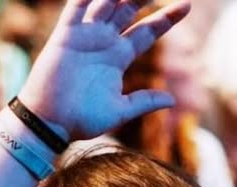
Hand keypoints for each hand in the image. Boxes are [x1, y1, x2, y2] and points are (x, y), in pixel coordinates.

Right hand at [17, 0, 189, 140]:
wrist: (50, 124)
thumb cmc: (82, 120)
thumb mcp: (120, 111)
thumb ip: (144, 101)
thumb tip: (172, 101)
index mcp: (118, 58)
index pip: (147, 31)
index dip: (166, 18)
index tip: (186, 6)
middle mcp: (104, 42)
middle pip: (129, 10)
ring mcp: (85, 36)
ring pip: (105, 3)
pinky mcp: (65, 36)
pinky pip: (76, 8)